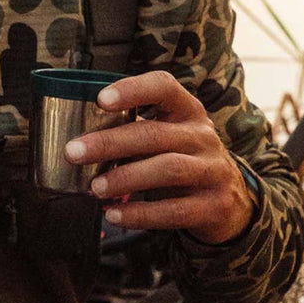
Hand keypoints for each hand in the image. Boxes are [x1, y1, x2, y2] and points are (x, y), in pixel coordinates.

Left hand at [64, 70, 254, 243]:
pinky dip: (140, 214)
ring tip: (95, 188)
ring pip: (167, 169)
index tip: (101, 100)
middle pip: (155, 134)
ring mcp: (213, 171)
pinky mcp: (214, 206)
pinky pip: (175, 210)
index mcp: (188, 112)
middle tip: (74, 152)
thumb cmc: (182, 162)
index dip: (133, 90)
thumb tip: (79, 139)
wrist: (229, 202)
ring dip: (125, 178)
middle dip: (110, 143)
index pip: (165, 88)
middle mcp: (203, 137)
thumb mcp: (167, 139)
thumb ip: (134, 132)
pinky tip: (114, 215)